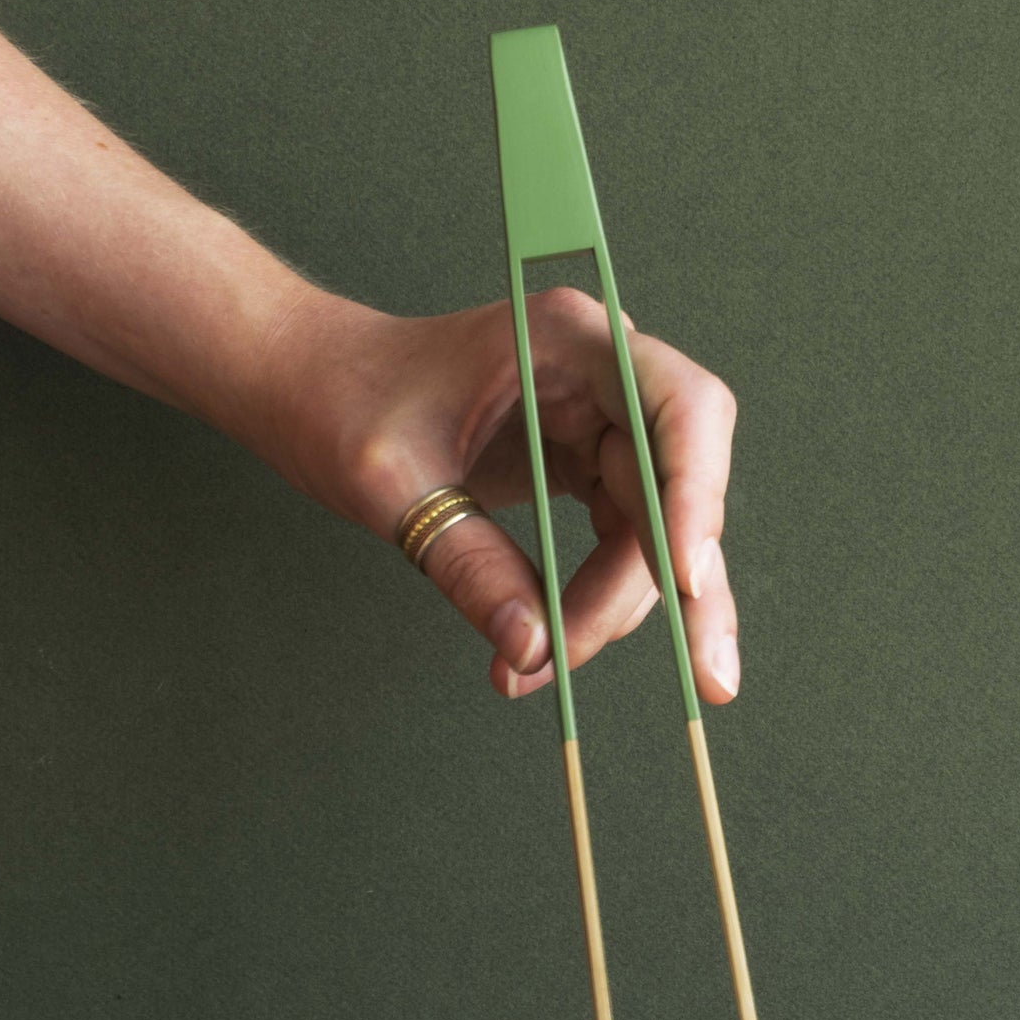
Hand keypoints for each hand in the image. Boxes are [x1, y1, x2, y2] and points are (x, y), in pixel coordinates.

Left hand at [259, 285, 739, 702]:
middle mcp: (602, 377)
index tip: (686, 580)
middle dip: (689, 589)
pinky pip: (620, 549)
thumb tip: (532, 648)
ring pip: (656, 536)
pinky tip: (545, 648)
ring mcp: (600, 425)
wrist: (310, 387)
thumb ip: (466, 561)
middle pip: (683, 487)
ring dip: (614, 613)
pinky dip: (591, 607)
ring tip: (539, 668)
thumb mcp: (392, 481)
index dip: (697, 493)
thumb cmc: (340, 399)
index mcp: (567, 340)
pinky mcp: (587, 470)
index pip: (679, 408)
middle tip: (709, 680)